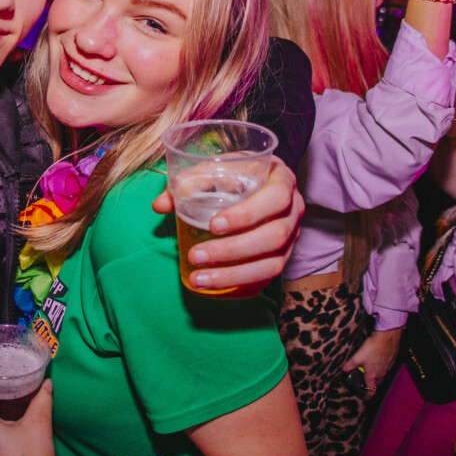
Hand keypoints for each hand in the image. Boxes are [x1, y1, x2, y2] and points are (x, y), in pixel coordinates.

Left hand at [151, 156, 303, 292]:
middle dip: (233, 250)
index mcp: (282, 180)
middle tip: (197, 256)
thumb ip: (188, 182)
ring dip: (234, 275)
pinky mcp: (282, 258)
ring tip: (199, 278)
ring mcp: (291, 238)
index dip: (247, 215)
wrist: (256, 183)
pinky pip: (265, 279)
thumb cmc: (235, 173)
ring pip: (272, 265)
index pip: (275, 198)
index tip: (213, 226)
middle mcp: (294, 210)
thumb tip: (161, 205)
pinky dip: (239, 286)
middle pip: (274, 237)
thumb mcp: (216, 167)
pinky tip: (212, 288)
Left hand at [341, 329, 401, 395]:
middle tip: (366, 383)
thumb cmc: (372, 348)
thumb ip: (350, 364)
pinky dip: (382, 367)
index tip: (365, 397)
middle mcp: (381, 374)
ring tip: (371, 371)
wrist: (387, 339)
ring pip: (382, 376)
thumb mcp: (358, 356)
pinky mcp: (391, 361)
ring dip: (377, 376)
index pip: (371, 390)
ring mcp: (387, 368)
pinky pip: (386, 368)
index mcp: (372, 375)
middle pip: (377, 383)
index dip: (368, 396)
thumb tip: (344, 369)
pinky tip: (378, 361)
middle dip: (372, 385)